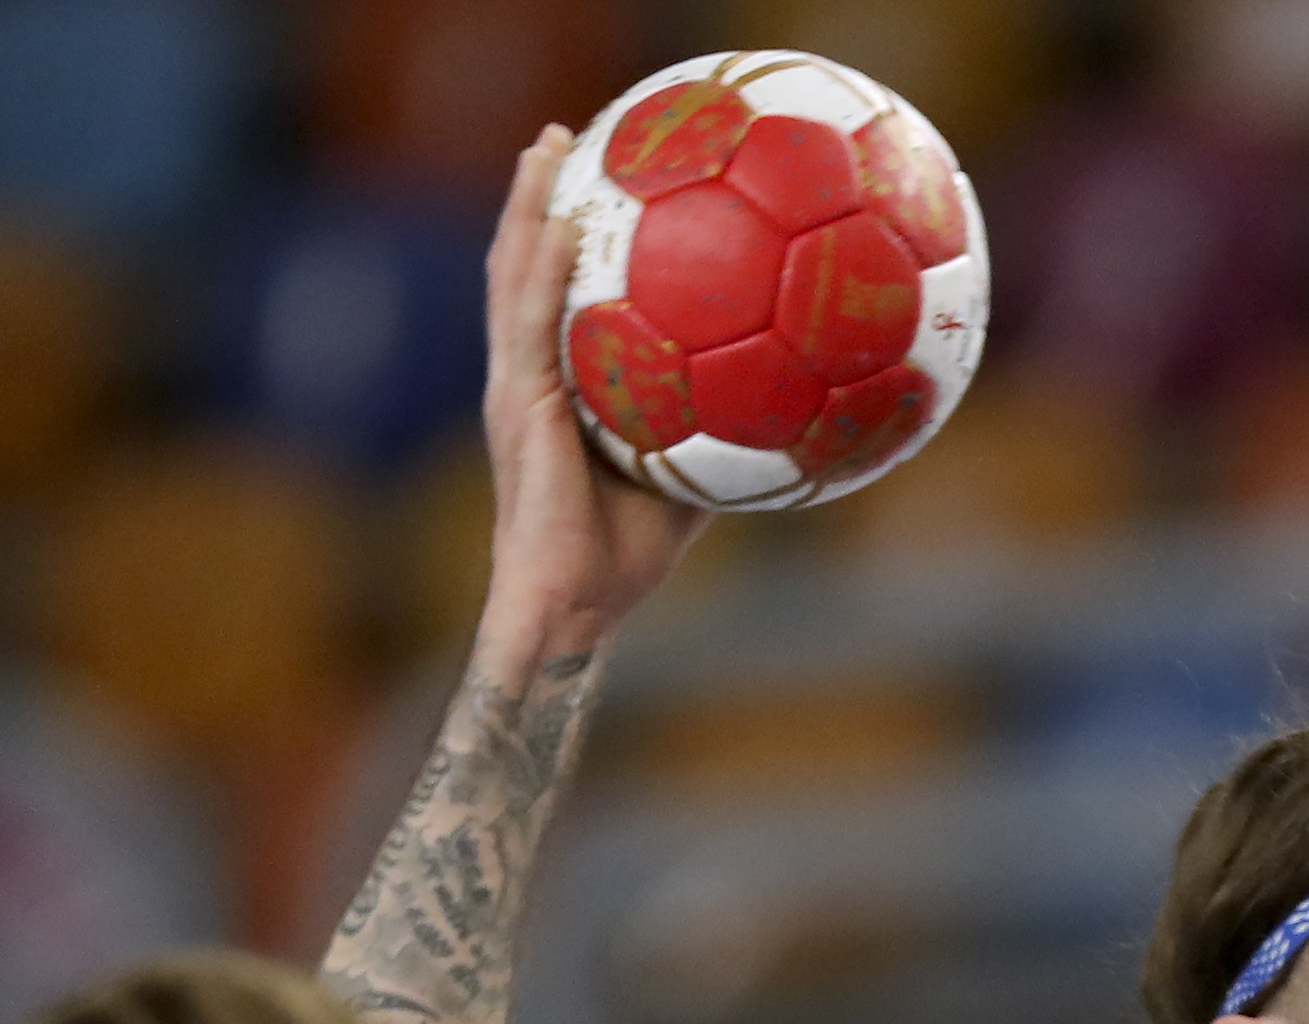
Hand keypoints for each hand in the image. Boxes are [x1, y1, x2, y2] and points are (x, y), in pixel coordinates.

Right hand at [477, 128, 708, 670]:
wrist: (580, 603)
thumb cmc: (631, 555)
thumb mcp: (691, 476)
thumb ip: (722, 432)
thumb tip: (794, 402)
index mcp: (556, 391)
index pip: (554, 298)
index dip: (563, 239)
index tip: (595, 182)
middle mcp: (526, 378)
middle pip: (522, 267)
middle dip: (539, 198)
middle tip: (563, 135)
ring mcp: (515, 387)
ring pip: (514, 276)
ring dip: (530, 207)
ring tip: (548, 146)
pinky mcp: (519, 404)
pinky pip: (532, 321)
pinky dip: (545, 266)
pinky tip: (568, 220)